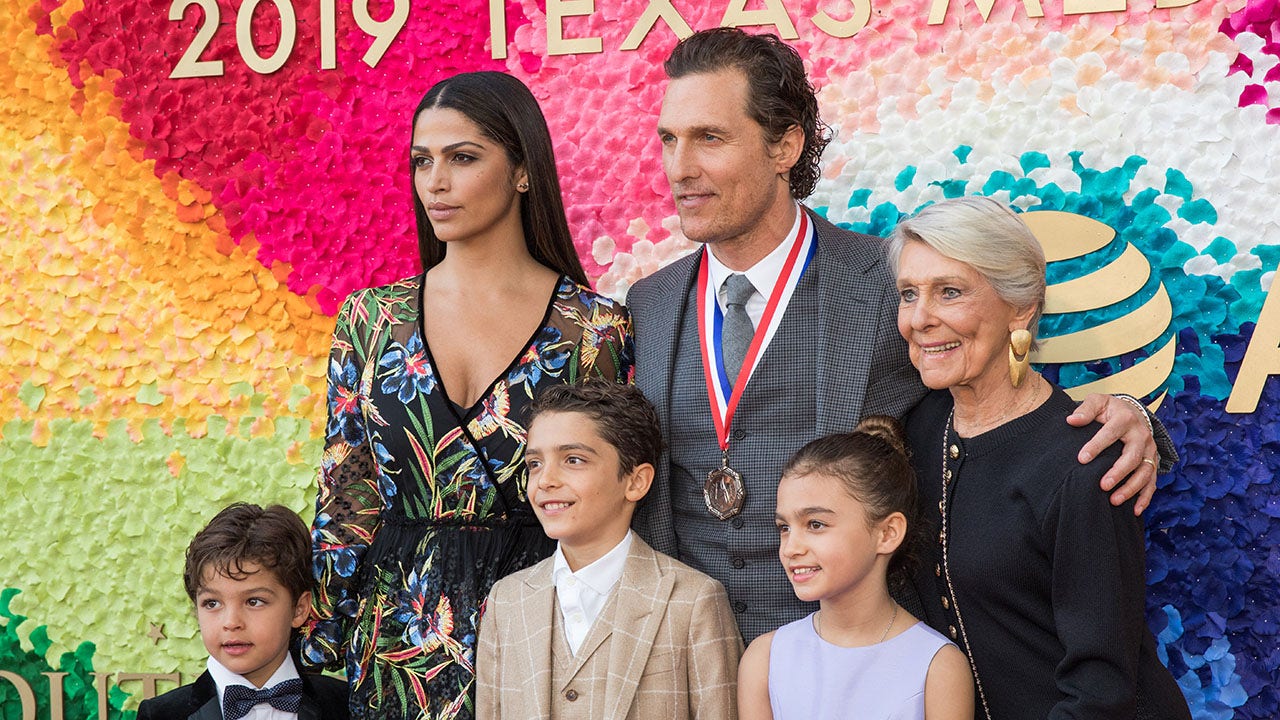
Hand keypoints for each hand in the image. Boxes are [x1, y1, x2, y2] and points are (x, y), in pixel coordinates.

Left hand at [1066, 393, 1157, 514]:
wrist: (1131, 411)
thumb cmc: (1109, 409)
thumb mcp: (1098, 402)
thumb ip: (1085, 410)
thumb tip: (1071, 420)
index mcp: (1125, 419)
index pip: (1110, 433)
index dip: (1096, 446)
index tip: (1082, 459)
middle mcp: (1141, 435)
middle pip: (1133, 457)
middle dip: (1118, 473)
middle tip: (1102, 485)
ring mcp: (1150, 451)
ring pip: (1145, 472)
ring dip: (1131, 488)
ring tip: (1113, 500)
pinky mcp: (1152, 462)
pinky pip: (1152, 482)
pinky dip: (1145, 497)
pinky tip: (1134, 510)